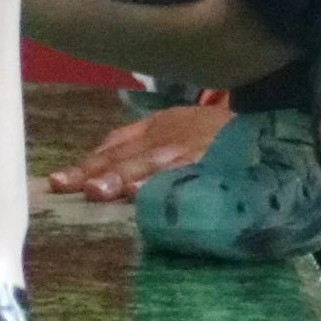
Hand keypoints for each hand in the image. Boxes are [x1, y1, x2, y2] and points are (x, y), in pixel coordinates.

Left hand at [48, 102, 227, 199]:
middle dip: (105, 174)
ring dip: (129, 180)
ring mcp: (191, 153)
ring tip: (105, 193)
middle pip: (130, 158)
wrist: (263, 127)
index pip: (114, 149)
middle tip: (83, 189)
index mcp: (155, 129)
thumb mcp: (171, 123)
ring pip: (155, 167)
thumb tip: (95, 156)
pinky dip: (170, 185)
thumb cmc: (210, 130)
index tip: (58, 182)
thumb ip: (133, 138)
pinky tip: (152, 198)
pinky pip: (189, 176)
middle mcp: (169, 139)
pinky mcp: (214, 166)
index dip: (87, 165)